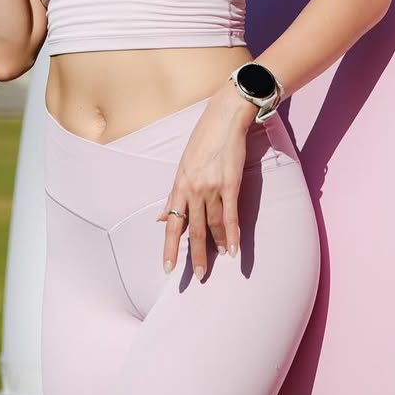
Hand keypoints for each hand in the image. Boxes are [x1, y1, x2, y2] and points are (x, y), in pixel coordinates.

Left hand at [155, 85, 258, 278]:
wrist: (225, 117)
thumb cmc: (203, 139)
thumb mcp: (182, 166)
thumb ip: (173, 194)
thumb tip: (160, 218)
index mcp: (179, 185)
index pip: (172, 224)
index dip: (170, 248)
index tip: (168, 269)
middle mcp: (193, 189)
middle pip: (194, 230)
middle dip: (195, 255)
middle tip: (198, 276)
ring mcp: (213, 187)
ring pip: (213, 225)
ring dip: (217, 245)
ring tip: (220, 259)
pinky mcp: (231, 184)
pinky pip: (231, 215)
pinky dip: (233, 235)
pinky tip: (234, 250)